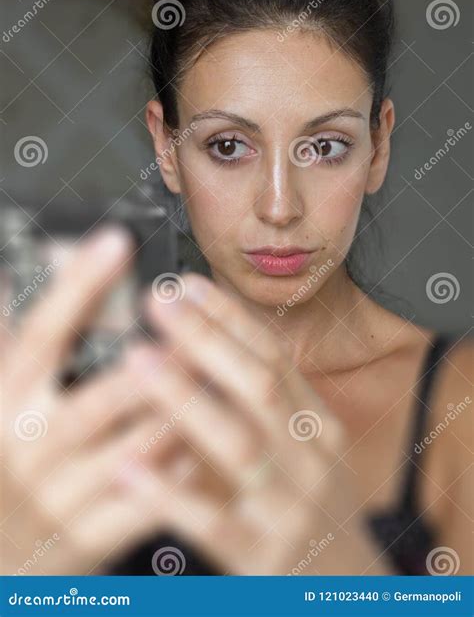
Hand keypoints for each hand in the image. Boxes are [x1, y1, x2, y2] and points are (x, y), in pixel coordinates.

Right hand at [0, 227, 182, 574]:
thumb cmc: (2, 452)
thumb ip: (6, 334)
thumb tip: (12, 269)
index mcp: (5, 399)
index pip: (42, 334)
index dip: (79, 287)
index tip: (117, 240)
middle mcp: (30, 446)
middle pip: (100, 401)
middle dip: (158, 366)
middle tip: (200, 327)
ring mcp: (62, 495)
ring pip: (138, 450)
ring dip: (185, 410)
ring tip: (224, 373)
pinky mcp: (91, 535)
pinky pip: (152, 502)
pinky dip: (186, 469)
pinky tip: (213, 438)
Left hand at [143, 273, 388, 574]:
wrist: (344, 590)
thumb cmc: (307, 508)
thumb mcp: (303, 451)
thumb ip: (263, 405)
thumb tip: (204, 342)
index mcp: (316, 425)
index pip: (273, 357)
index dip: (229, 318)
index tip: (187, 284)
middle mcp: (310, 459)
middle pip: (259, 387)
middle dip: (207, 339)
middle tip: (158, 301)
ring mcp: (289, 508)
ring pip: (239, 446)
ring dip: (187, 399)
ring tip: (140, 360)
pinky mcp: (262, 557)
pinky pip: (213, 522)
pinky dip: (170, 491)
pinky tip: (128, 465)